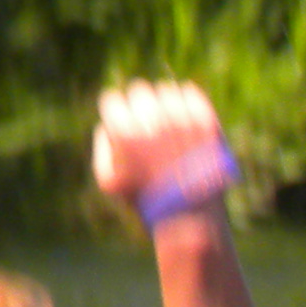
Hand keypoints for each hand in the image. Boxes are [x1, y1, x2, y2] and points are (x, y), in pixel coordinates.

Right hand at [89, 80, 233, 214]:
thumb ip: (101, 148)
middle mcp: (152, 120)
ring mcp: (180, 118)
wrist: (192, 216)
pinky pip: (190, 92)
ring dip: (163, 102)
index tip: (123, 120)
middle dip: (139, 105)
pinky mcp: (204, 120)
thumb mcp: (109, 183)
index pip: (112, 99)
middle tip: (146, 121)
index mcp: (125, 131)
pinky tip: (183, 112)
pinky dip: (186, 99)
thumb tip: (106, 125)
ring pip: (165, 89)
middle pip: (139, 91)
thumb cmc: (147, 202)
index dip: (116, 112)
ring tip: (167, 121)